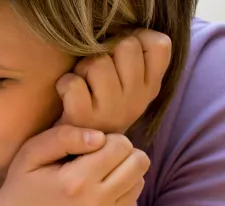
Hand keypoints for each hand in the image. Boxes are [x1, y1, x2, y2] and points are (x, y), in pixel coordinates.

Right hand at [0, 125, 149, 205]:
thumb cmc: (23, 186)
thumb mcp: (31, 153)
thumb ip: (63, 137)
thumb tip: (100, 137)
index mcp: (76, 182)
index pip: (122, 145)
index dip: (108, 140)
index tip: (89, 149)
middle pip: (139, 164)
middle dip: (123, 156)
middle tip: (99, 162)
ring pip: (139, 184)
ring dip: (122, 177)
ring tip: (97, 181)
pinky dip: (118, 199)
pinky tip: (95, 201)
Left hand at [55, 30, 171, 133]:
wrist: (79, 151)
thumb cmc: (102, 108)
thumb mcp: (131, 86)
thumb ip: (138, 59)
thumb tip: (129, 36)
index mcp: (151, 87)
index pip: (159, 45)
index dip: (137, 40)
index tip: (121, 56)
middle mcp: (136, 100)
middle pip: (126, 46)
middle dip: (106, 51)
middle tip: (97, 73)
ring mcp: (111, 110)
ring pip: (97, 62)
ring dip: (83, 68)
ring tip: (82, 85)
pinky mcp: (83, 118)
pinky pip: (73, 84)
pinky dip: (65, 83)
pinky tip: (67, 95)